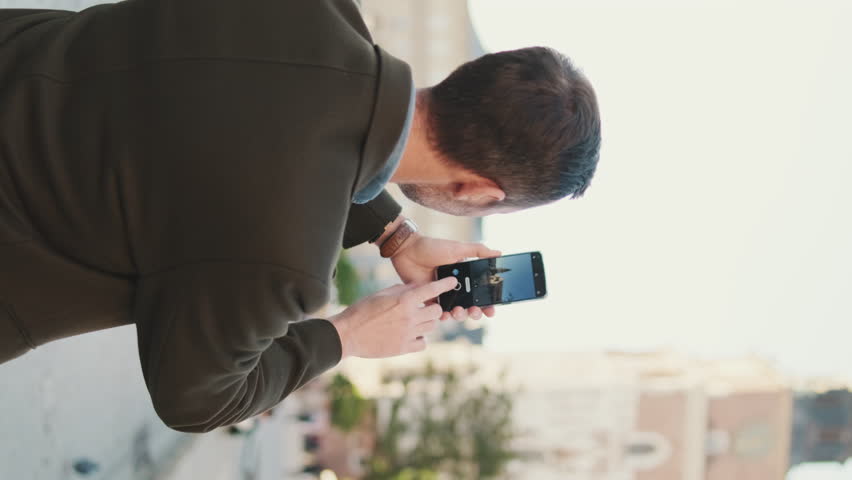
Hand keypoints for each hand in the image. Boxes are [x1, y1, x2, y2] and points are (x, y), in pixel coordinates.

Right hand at [329, 277, 457, 358]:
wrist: (349, 334)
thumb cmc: (362, 310)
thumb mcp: (382, 294)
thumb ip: (402, 290)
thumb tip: (418, 287)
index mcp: (403, 300)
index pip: (431, 290)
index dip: (444, 284)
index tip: (452, 282)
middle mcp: (409, 317)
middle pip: (436, 311)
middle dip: (433, 308)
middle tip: (424, 308)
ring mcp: (408, 333)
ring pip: (431, 327)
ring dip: (426, 322)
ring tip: (414, 321)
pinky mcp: (403, 348)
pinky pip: (423, 343)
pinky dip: (420, 339)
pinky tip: (411, 335)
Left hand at [390, 233, 500, 321]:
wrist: (408, 250)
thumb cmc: (433, 247)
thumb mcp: (457, 249)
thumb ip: (478, 251)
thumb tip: (499, 253)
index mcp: (465, 276)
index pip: (480, 293)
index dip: (488, 303)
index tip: (491, 310)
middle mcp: (455, 286)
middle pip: (470, 305)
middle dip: (475, 312)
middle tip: (474, 311)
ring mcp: (443, 294)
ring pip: (456, 311)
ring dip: (460, 315)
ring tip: (458, 311)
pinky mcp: (429, 298)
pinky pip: (437, 313)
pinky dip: (442, 316)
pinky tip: (444, 315)